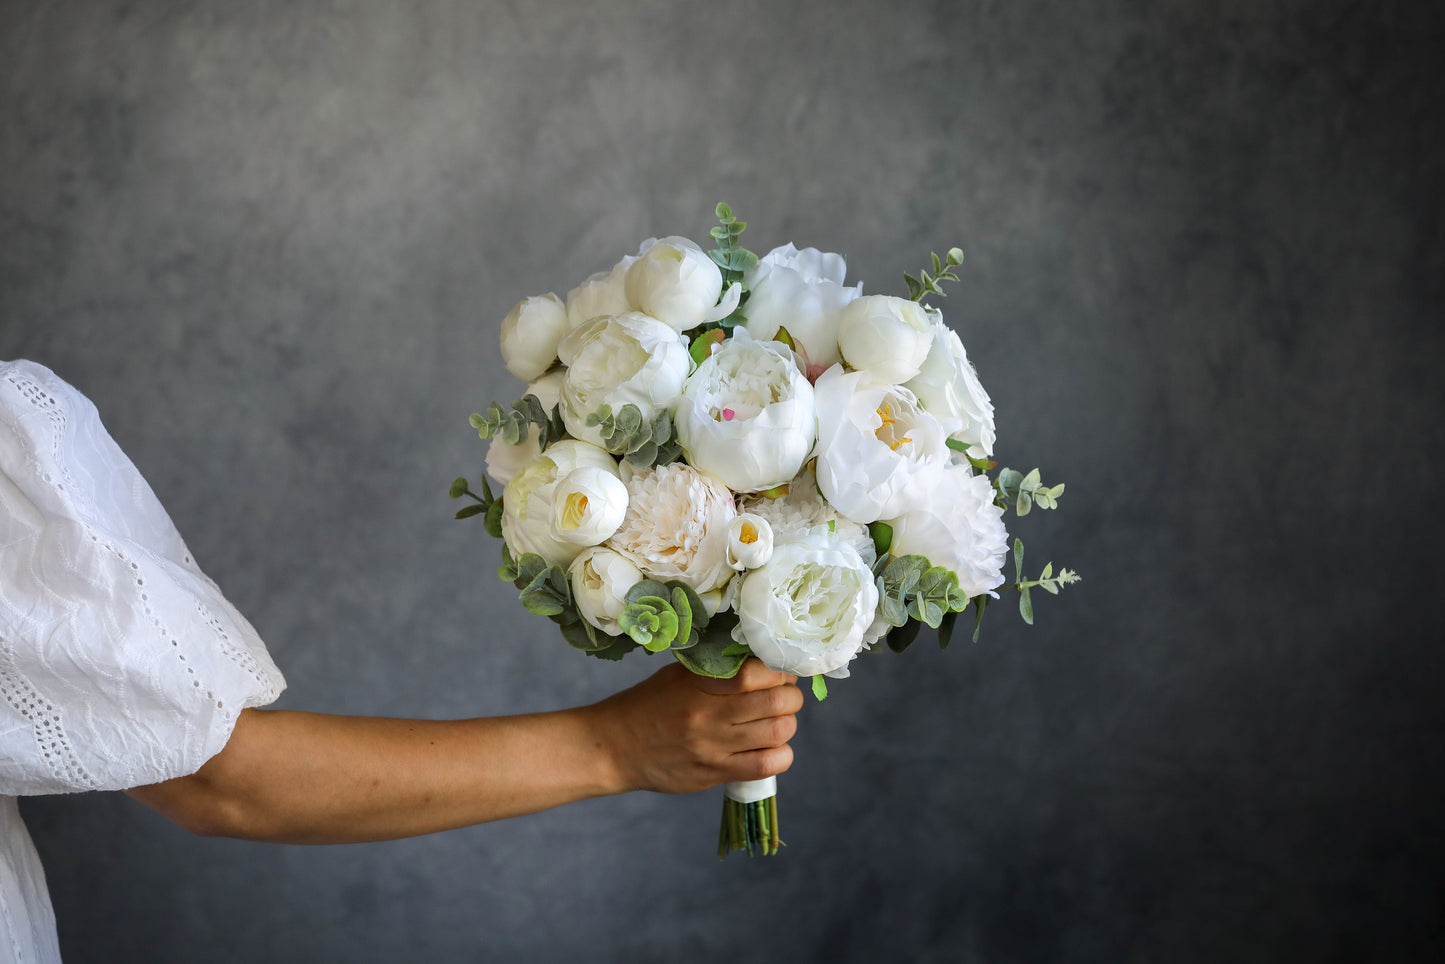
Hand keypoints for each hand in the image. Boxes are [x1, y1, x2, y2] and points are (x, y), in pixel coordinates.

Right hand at [589, 659, 803, 794]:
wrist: (614, 747)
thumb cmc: (648, 704)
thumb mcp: (678, 675)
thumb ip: (718, 668)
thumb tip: (765, 662)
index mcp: (699, 684)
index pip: (757, 673)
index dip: (780, 670)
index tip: (780, 670)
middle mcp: (709, 716)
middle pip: (778, 703)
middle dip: (791, 697)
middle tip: (785, 695)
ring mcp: (713, 748)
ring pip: (778, 733)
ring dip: (787, 724)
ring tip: (777, 720)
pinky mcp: (715, 774)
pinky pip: (766, 766)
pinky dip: (781, 755)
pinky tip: (771, 747)